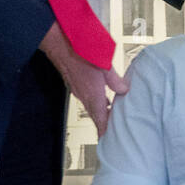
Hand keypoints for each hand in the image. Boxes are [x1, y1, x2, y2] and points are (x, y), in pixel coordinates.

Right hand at [38, 21, 127, 135]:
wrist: (60, 43)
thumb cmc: (80, 53)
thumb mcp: (105, 67)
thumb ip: (116, 81)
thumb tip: (124, 90)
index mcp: (93, 95)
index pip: (100, 120)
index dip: (104, 131)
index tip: (107, 140)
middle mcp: (84, 95)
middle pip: (95, 115)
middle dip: (103, 123)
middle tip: (111, 131)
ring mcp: (77, 89)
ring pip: (90, 106)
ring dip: (99, 112)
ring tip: (110, 116)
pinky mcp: (74, 82)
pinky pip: (85, 97)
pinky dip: (94, 102)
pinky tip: (101, 97)